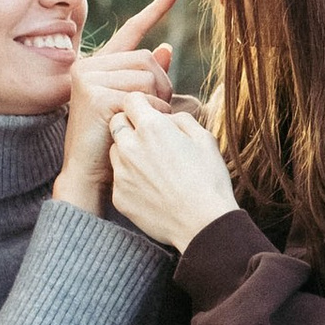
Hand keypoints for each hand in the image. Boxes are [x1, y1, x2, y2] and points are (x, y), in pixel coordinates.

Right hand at [53, 0, 180, 207]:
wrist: (88, 175)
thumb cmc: (111, 143)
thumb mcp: (131, 106)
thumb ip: (145, 79)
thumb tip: (165, 49)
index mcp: (97, 65)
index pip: (131, 31)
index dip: (156, 9)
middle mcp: (88, 66)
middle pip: (147, 59)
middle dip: (161, 87)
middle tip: (153, 113)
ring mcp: (88, 78)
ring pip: (147, 76)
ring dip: (156, 103)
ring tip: (140, 123)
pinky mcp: (95, 95)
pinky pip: (142, 95)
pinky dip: (149, 115)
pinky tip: (134, 129)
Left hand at [106, 84, 240, 251]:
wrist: (202, 224)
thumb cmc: (209, 181)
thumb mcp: (205, 139)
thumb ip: (182, 120)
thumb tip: (168, 118)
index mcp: (152, 128)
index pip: (131, 100)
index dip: (142, 104)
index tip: (151, 113)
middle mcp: (131, 147)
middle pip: (116, 122)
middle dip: (130, 124)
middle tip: (149, 138)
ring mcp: (122, 173)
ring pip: (115, 150)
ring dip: (128, 151)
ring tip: (151, 165)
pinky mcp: (119, 195)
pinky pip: (119, 178)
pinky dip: (130, 178)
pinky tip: (150, 188)